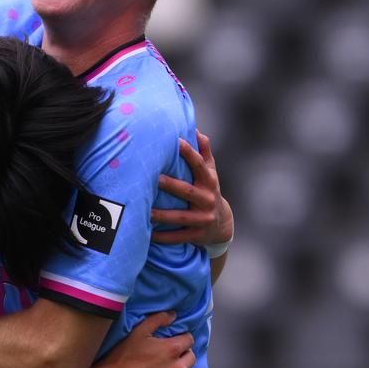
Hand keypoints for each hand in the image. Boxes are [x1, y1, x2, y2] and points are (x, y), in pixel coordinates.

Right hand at [81, 312, 198, 367]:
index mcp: (172, 348)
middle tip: (170, 360)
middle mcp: (178, 367)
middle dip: (183, 356)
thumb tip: (174, 315)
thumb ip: (157, 320)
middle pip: (191, 358)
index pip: (189, 340)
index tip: (173, 344)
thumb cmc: (121, 358)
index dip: (181, 340)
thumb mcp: (137, 332)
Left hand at [152, 131, 233, 246]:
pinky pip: (177, 237)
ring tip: (146, 211)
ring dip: (162, 216)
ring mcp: (203, 219)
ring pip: (180, 217)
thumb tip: (196, 130)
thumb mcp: (210, 172)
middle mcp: (207, 199)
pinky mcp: (196, 235)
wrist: (222, 224)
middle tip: (154, 179)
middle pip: (187, 192)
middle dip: (171, 186)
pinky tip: (148, 235)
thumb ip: (204, 152)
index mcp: (209, 181)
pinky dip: (163, 237)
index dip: (189, 153)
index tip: (176, 141)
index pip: (199, 165)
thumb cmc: (209, 191)